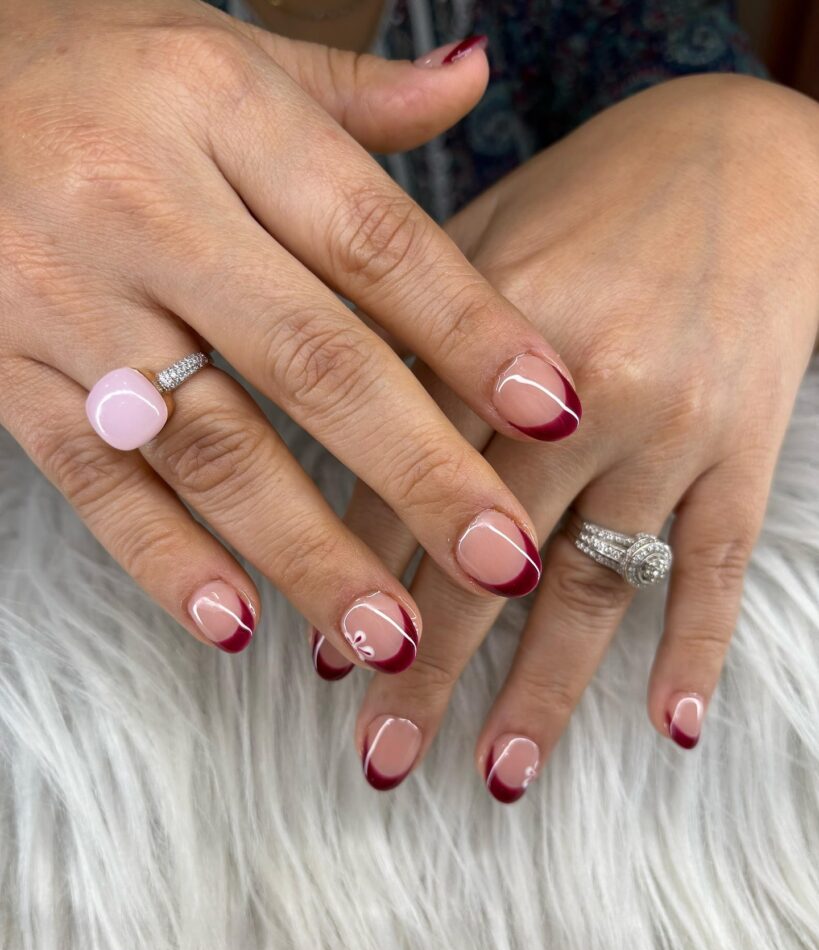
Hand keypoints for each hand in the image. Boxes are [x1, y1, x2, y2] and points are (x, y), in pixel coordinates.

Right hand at [0, 2, 580, 665]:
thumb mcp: (224, 53)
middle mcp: (144, 205)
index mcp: (220, 111)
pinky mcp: (3, 370)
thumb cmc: (99, 70)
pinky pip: (92, 479)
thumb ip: (353, 91)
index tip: (554, 414)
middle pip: (311, 359)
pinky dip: (164, 559)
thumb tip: (474, 77)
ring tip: (391, 634)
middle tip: (502, 563)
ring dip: (307, 551)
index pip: (375, 241)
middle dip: (418, 472)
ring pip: (209, 444)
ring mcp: (66, 298)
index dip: (473, 332)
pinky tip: (238, 624)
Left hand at [334, 74, 818, 794]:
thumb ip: (412, 333)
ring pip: (596, 583)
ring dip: (545, 690)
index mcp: (494, 329)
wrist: (754, 151)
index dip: (358, 572)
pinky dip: (698, 649)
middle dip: (429, 665)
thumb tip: (336, 438)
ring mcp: (673, 428)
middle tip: (383, 754)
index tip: (326, 655)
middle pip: (489, 558)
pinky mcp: (745, 447)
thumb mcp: (484, 233)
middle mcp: (581, 393)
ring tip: (496, 773)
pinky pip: (720, 563)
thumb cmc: (599, 189)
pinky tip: (672, 728)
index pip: (407, 480)